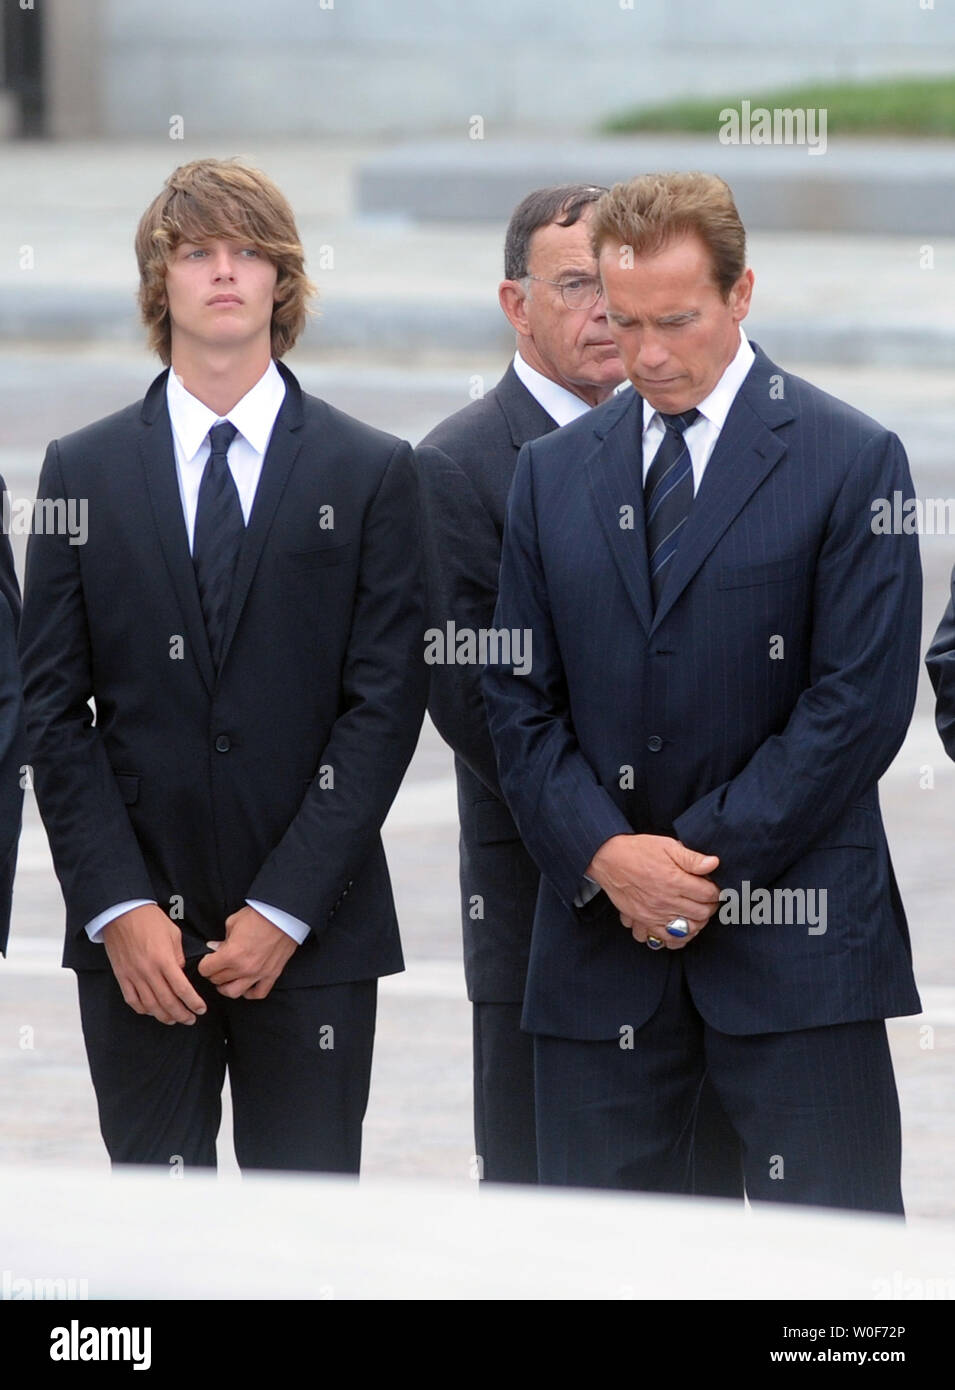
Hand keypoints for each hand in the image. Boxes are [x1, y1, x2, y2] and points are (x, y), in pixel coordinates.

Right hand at [103, 903, 206, 1024]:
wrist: (121, 913)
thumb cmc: (150, 920)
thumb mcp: (173, 933)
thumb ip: (178, 956)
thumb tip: (180, 973)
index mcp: (164, 960)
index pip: (182, 989)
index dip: (193, 1002)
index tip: (201, 1010)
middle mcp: (148, 972)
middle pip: (167, 1002)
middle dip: (181, 1014)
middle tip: (191, 1019)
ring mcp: (133, 976)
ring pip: (150, 1005)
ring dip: (164, 1016)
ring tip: (174, 1020)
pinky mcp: (121, 977)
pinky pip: (132, 1000)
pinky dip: (143, 1009)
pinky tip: (152, 1011)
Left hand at [197, 905, 297, 999]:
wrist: (284, 914)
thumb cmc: (260, 915)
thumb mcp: (233, 923)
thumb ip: (222, 939)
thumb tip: (215, 948)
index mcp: (231, 954)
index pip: (206, 969)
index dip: (204, 964)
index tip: (208, 959)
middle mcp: (243, 968)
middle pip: (218, 980)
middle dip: (214, 973)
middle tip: (216, 966)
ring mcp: (258, 974)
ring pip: (233, 992)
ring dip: (226, 986)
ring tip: (226, 980)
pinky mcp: (272, 974)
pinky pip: (258, 993)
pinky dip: (249, 993)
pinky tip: (245, 985)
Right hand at [586, 834, 719, 949]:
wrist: (608, 860)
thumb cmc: (637, 851)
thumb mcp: (666, 845)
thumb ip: (691, 857)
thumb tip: (714, 863)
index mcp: (675, 880)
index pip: (708, 894)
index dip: (715, 891)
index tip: (712, 887)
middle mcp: (666, 901)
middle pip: (702, 913)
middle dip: (709, 907)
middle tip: (707, 900)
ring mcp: (655, 914)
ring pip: (688, 929)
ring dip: (698, 923)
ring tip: (697, 914)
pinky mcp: (644, 921)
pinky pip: (666, 939)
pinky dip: (678, 938)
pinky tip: (681, 928)